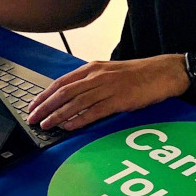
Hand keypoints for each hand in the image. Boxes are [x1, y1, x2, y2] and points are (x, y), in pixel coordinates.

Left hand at [26, 55, 189, 131]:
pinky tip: (69, 127)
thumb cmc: (138, 74)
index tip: (33, 105)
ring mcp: (108, 88)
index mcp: (93, 68)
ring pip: (76, 103)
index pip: (62, 82)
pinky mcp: (119, 100)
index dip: (45, 95)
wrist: (162, 72)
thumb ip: (92, 82)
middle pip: (64, 92)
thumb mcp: (110, 72)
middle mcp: (97, 76)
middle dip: (45, 107)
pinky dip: (79, 120)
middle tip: (32, 118)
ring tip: (45, 125)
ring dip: (57, 115)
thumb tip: (72, 97)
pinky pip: (94, 111)